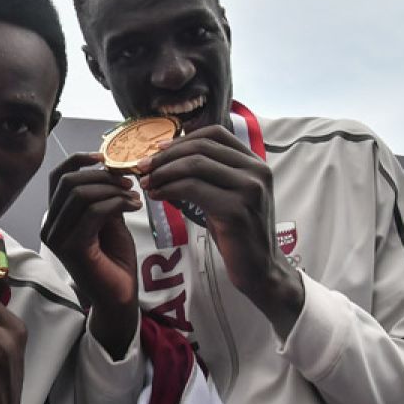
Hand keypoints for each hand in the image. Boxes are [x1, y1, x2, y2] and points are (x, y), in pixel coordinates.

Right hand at [41, 152, 140, 357]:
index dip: (78, 160)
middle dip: (102, 176)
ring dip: (112, 190)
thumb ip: (104, 197)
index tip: (104, 157)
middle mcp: (50, 226)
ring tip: (134, 197)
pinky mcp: (72, 247)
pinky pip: (93, 212)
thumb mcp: (109, 221)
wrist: (118, 297)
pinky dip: (117, 203)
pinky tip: (133, 206)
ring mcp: (57, 238)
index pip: (57, 177)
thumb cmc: (114, 261)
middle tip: (129, 183)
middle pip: (69, 182)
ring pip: (80, 195)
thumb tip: (111, 170)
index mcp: (56, 217)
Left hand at [137, 124, 304, 337]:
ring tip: (146, 182)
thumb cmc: (237, 234)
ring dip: (164, 171)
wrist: (259, 269)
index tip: (158, 150)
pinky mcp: (235, 210)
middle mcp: (256, 171)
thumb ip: (207, 176)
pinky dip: (169, 188)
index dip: (183, 139)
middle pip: (202, 147)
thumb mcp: (225, 197)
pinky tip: (157, 195)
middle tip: (143, 167)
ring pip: (195, 165)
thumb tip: (164, 160)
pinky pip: (192, 189)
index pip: (215, 134)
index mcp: (254, 163)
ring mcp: (248, 189)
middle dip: (166, 155)